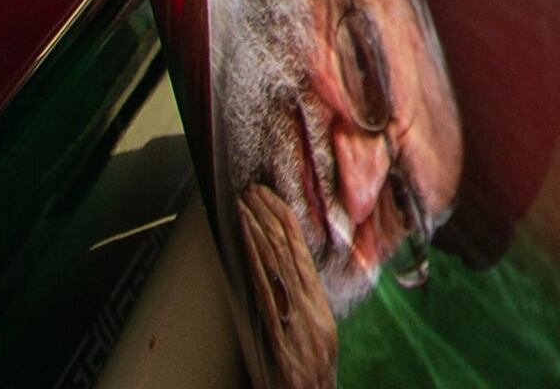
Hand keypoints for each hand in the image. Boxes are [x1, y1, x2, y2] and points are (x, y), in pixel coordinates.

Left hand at [233, 181, 341, 388]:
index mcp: (317, 304)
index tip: (272, 197)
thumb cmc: (309, 375)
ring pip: (275, 262)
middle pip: (288, 251)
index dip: (287, 221)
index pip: (301, 252)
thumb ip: (299, 306)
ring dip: (258, 228)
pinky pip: (264, 285)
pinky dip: (253, 258)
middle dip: (270, 216)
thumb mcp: (314, 334)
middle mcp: (308, 304)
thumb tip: (281, 280)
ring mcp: (293, 314)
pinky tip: (243, 238)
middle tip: (252, 188)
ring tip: (244, 202)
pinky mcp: (277, 328)